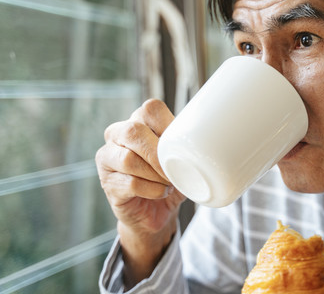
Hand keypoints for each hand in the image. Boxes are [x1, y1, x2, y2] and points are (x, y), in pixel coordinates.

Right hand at [96, 99, 184, 285]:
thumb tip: (216, 135)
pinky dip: (151, 190)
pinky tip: (160, 193)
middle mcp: (117, 135)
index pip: (149, 109)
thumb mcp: (182, 157)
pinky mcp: (107, 183)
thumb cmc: (170, 179)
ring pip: (129, 159)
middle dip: (160, 153)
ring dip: (156, 174)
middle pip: (134, 131)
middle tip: (175, 169)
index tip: (182, 144)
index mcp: (136, 121)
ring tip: (168, 183)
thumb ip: (188, 142)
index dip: (168, 125)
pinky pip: (129, 183)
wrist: (156, 213)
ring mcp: (107, 158)